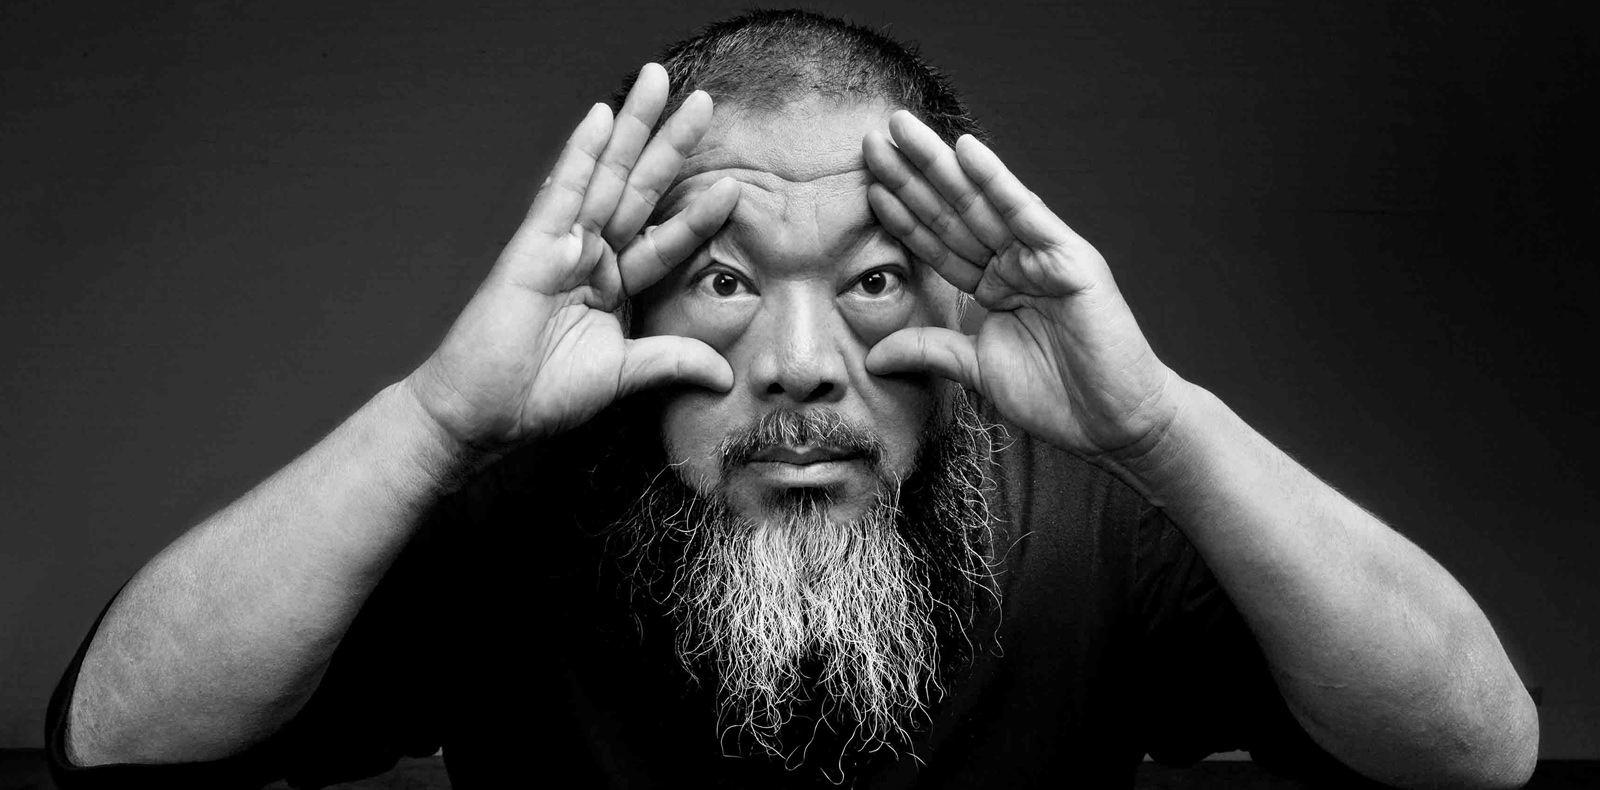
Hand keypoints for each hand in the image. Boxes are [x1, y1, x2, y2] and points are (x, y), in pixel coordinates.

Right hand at [406, 64, 739, 452]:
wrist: (483, 415)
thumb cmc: (540, 394)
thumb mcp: (623, 376)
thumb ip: (673, 362)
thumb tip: (725, 377)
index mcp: (614, 284)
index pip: (666, 240)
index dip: (698, 214)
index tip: (735, 187)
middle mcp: (591, 256)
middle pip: (641, 191)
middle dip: (670, 143)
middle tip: (705, 100)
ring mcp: (561, 246)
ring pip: (606, 178)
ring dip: (631, 129)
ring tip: (656, 81)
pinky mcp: (532, 248)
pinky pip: (562, 194)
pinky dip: (580, 155)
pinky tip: (600, 117)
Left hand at [862, 111, 1182, 460]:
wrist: (1113, 422)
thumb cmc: (1057, 396)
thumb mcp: (976, 369)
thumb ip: (928, 350)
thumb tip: (872, 358)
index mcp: (993, 283)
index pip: (938, 241)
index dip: (903, 213)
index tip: (867, 183)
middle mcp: (1015, 261)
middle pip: (953, 212)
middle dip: (912, 175)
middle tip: (873, 137)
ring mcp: (1042, 255)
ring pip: (981, 203)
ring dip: (941, 164)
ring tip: (902, 130)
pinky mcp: (1069, 258)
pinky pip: (1026, 213)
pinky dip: (998, 181)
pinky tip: (967, 151)